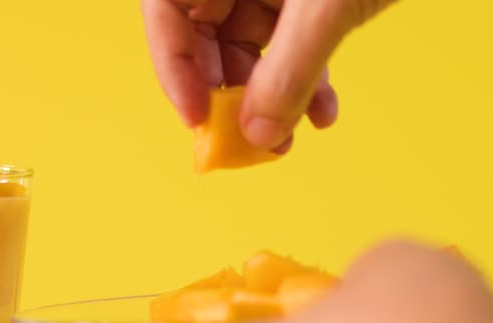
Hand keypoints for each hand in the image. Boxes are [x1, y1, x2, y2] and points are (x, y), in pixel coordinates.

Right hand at [140, 0, 396, 148]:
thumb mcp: (326, 6)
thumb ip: (289, 70)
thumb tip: (257, 135)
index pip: (166, 10)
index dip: (173, 67)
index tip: (197, 118)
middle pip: (202, 38)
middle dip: (226, 94)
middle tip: (243, 139)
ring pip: (247, 51)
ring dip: (267, 100)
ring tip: (287, 138)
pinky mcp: (302, 0)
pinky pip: (287, 48)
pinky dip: (302, 82)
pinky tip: (322, 112)